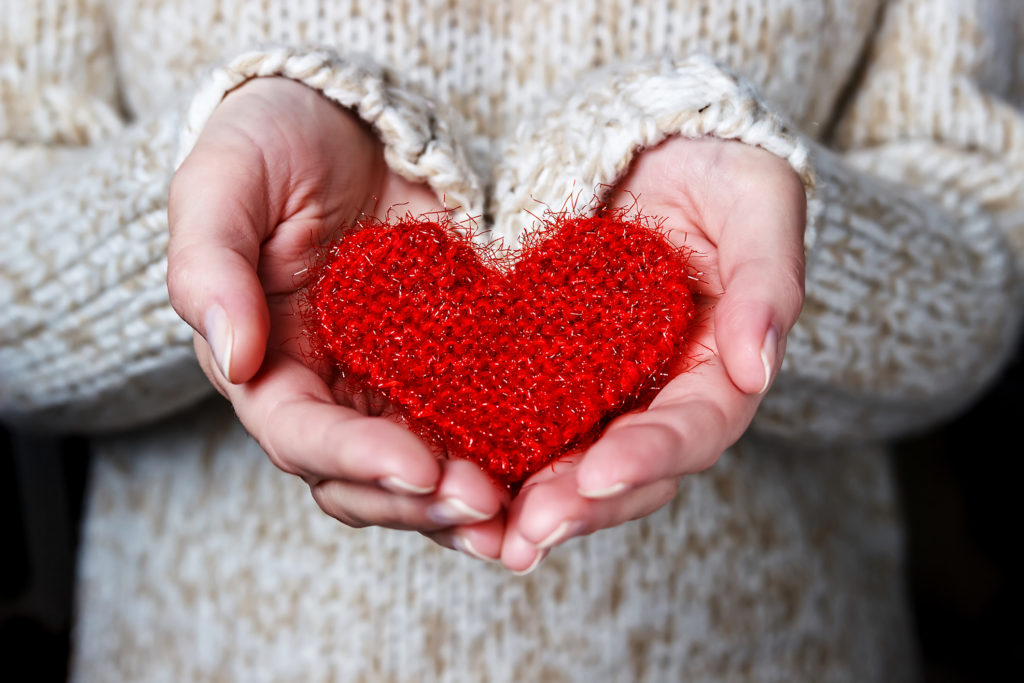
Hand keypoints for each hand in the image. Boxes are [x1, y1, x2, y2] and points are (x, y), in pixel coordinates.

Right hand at [167, 77, 506, 555]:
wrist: (347, 122)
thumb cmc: (269, 144)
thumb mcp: (223, 185)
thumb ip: (209, 266)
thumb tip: (233, 358)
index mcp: (266, 366)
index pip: (300, 435)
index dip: (355, 459)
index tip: (418, 468)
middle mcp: (329, 393)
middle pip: (365, 479)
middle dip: (421, 504)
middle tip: (487, 508)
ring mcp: (393, 384)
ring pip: (424, 470)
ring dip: (467, 504)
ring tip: (522, 515)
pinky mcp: (452, 363)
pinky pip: (476, 422)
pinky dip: (508, 455)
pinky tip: (553, 469)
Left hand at [499, 136, 806, 571]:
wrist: (644, 144)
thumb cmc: (715, 166)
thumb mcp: (757, 200)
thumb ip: (768, 278)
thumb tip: (758, 366)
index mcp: (717, 367)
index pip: (696, 427)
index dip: (654, 454)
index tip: (602, 472)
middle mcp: (657, 395)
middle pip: (627, 470)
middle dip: (581, 505)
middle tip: (529, 533)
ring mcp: (598, 390)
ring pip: (568, 463)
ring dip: (529, 504)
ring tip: (486, 532)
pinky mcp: (544, 374)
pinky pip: (517, 423)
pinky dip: (489, 457)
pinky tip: (448, 478)